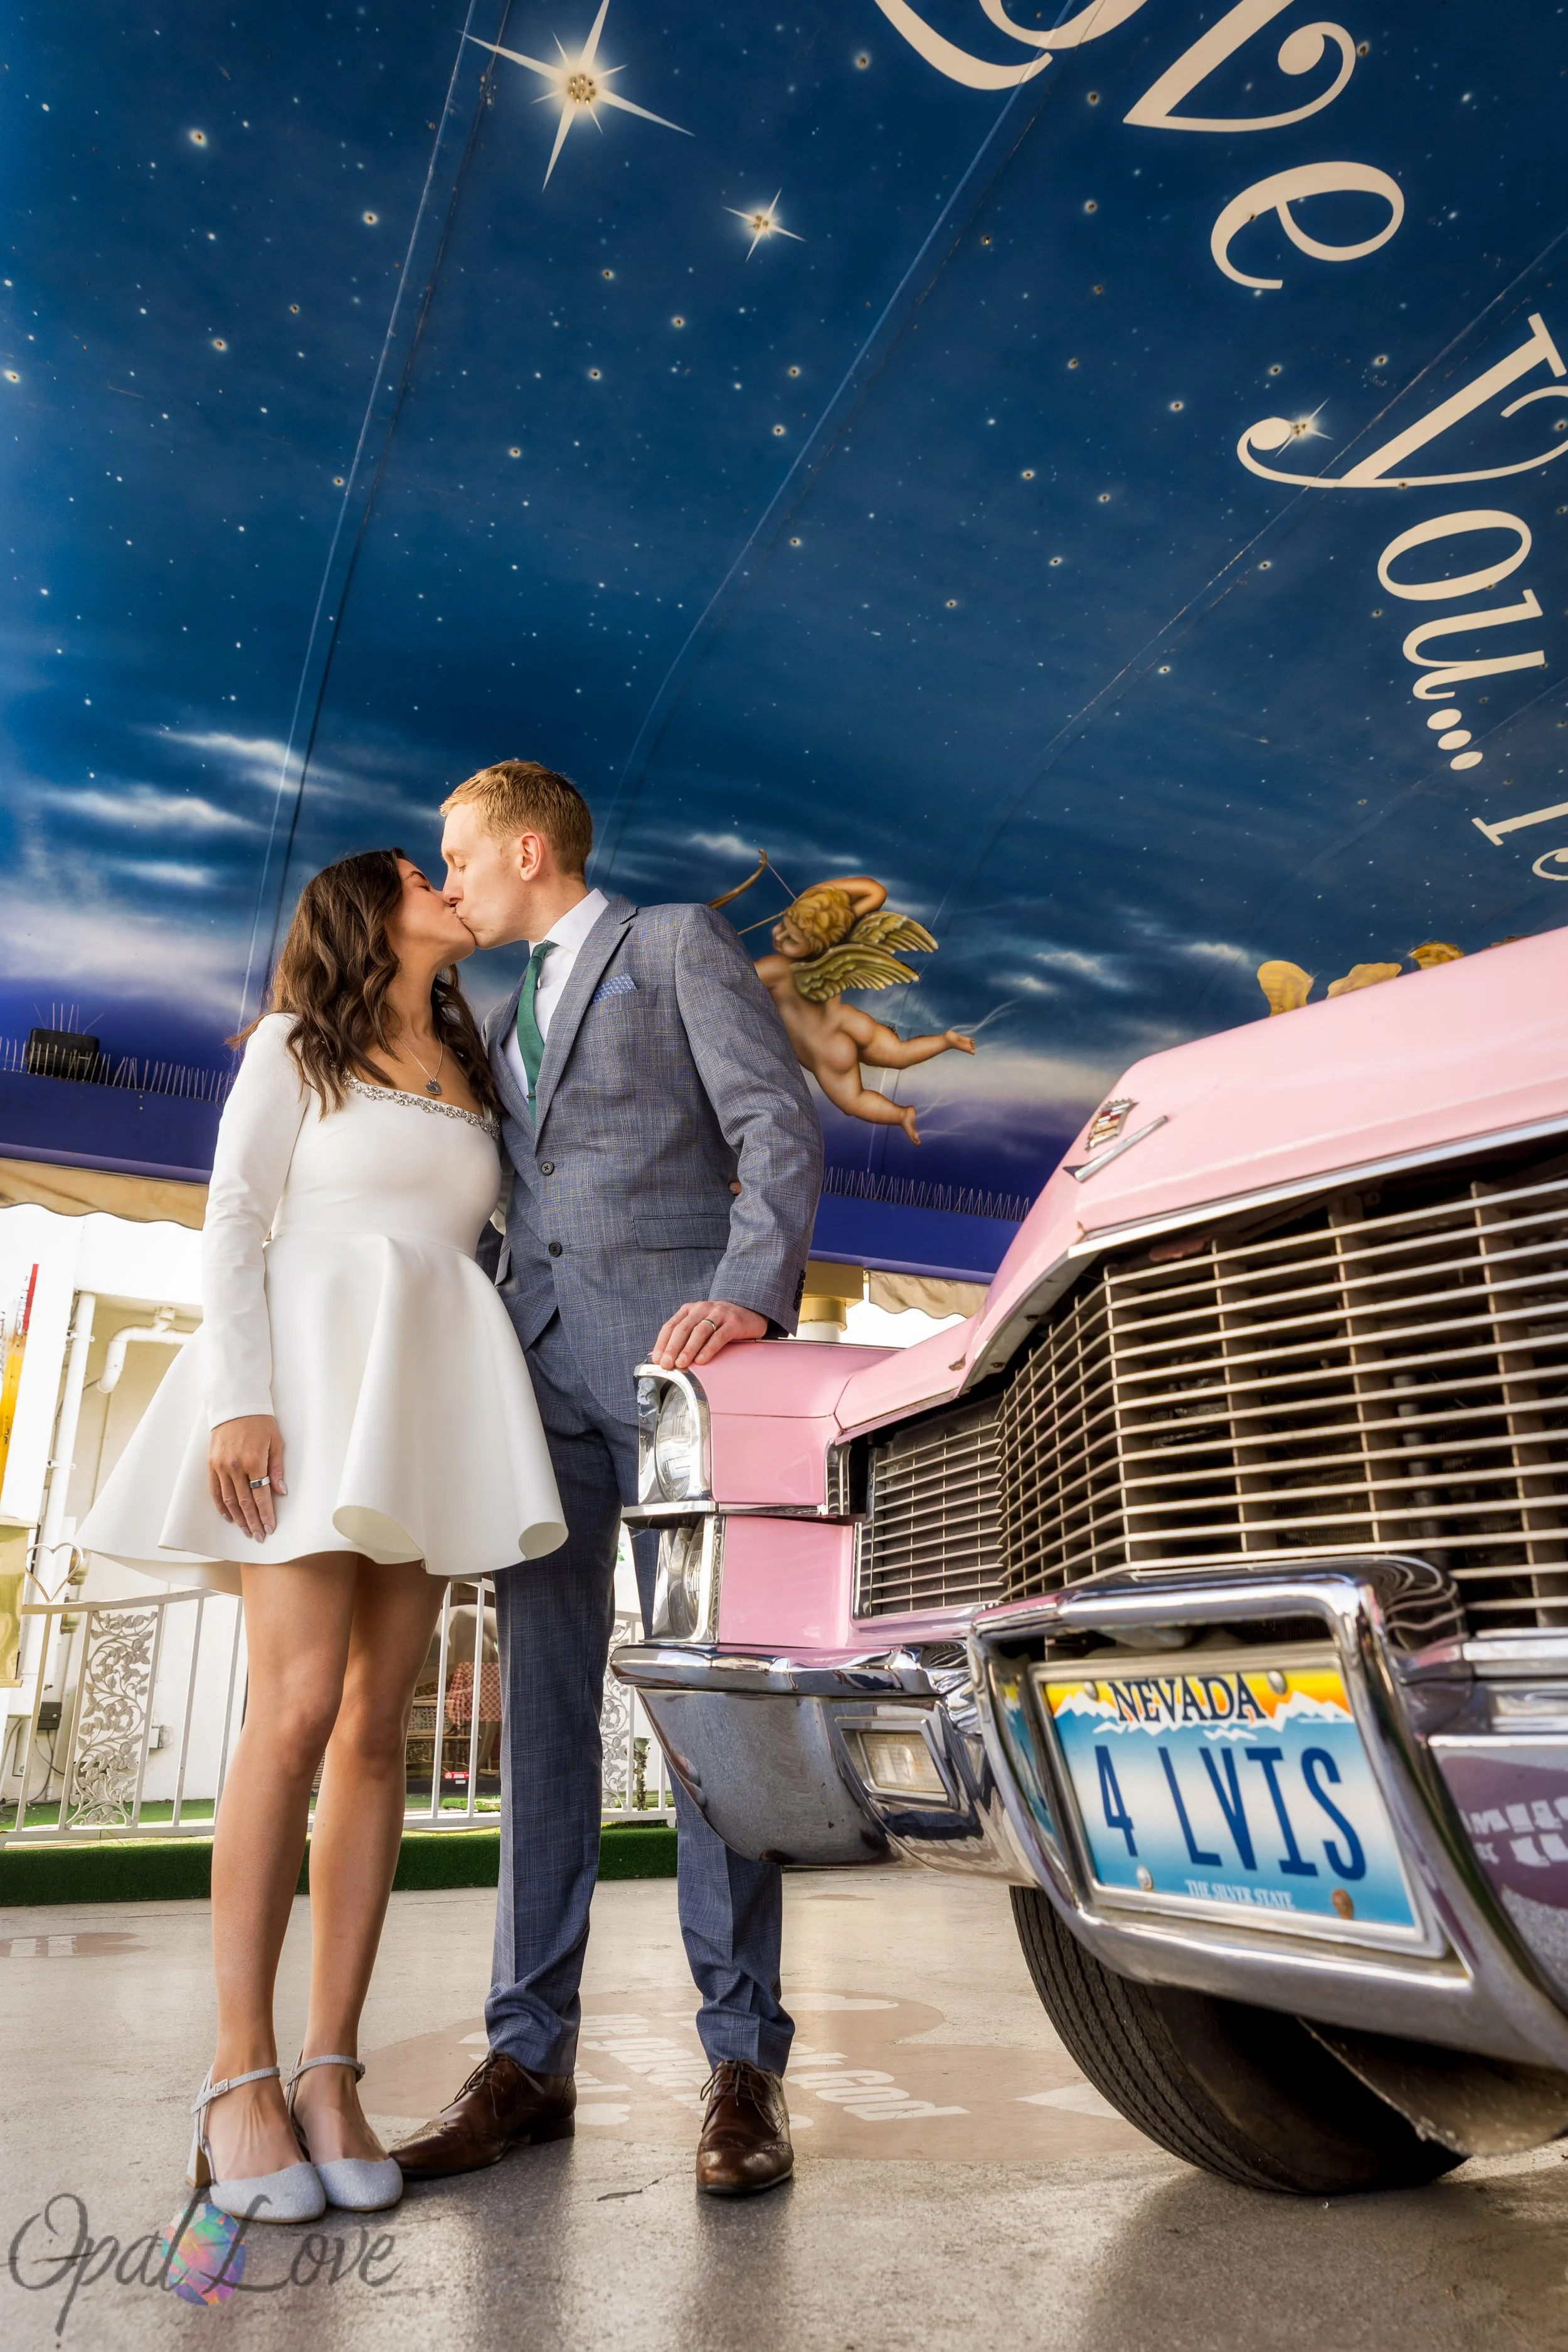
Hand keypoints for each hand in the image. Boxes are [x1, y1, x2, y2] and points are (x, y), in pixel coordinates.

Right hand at [209, 1415, 286, 1540]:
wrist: (235, 1406)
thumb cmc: (259, 1422)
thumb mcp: (276, 1442)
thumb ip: (277, 1468)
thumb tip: (280, 1491)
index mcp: (254, 1461)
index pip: (261, 1495)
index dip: (266, 1514)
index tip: (270, 1527)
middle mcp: (235, 1466)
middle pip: (244, 1502)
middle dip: (253, 1521)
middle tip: (259, 1536)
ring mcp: (221, 1466)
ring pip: (229, 1499)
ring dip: (238, 1518)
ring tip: (245, 1530)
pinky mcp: (211, 1464)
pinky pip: (215, 1490)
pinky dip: (221, 1505)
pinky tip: (228, 1516)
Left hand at [650, 1300, 766, 1370]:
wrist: (750, 1311)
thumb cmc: (720, 1323)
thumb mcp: (700, 1324)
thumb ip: (685, 1337)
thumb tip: (666, 1358)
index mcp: (689, 1310)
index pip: (671, 1326)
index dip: (662, 1343)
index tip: (657, 1360)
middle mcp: (702, 1308)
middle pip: (683, 1329)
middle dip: (672, 1348)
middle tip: (666, 1365)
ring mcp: (719, 1313)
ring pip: (700, 1332)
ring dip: (688, 1349)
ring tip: (681, 1364)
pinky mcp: (734, 1322)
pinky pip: (719, 1336)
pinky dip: (709, 1349)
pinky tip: (702, 1360)